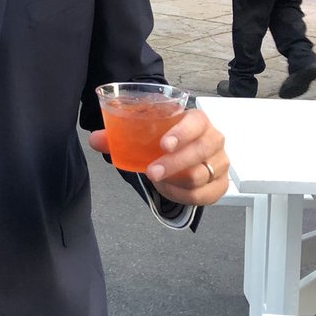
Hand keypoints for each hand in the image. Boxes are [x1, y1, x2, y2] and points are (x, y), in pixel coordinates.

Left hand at [89, 108, 227, 205]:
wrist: (185, 156)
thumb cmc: (166, 140)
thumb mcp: (145, 135)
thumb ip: (119, 135)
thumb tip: (95, 139)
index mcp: (197, 120)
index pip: (196, 123)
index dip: (182, 133)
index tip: (164, 144)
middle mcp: (213, 139)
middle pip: (200, 151)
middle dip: (173, 164)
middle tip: (151, 172)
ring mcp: (220, 162)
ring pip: (201, 175)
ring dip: (175, 180)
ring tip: (157, 178)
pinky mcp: (220, 184)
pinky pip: (204, 195)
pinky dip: (182, 195)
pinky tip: (169, 188)